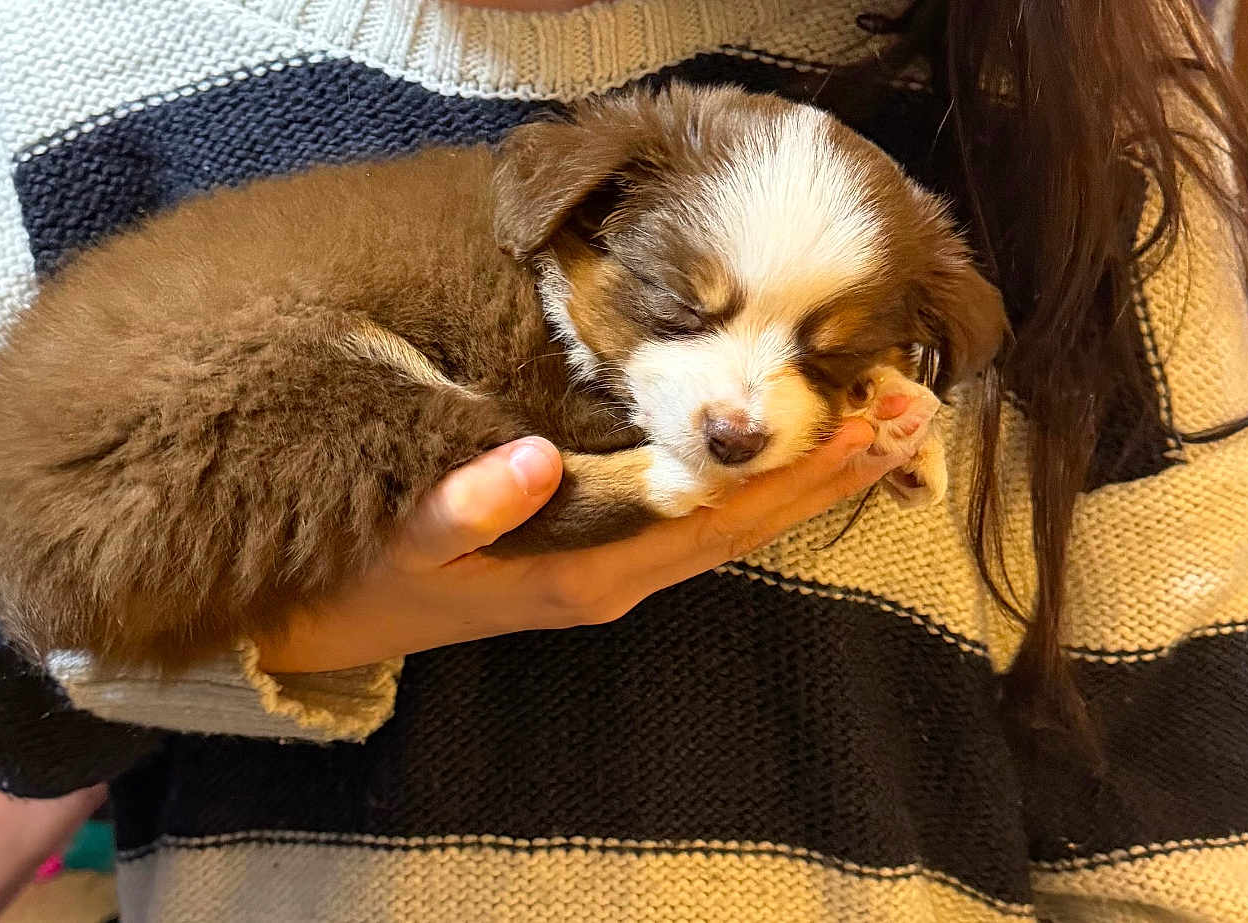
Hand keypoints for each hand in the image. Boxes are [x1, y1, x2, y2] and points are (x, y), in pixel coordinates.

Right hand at [252, 405, 918, 674]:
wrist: (331, 622)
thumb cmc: (370, 574)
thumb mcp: (401, 542)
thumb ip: (464, 505)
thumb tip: (532, 459)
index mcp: (591, 570)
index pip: (720, 518)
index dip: (796, 473)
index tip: (871, 424)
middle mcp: (620, 575)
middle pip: (748, 522)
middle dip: (830, 471)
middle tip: (916, 412)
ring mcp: (615, 568)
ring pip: (732, 522)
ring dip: (805, 476)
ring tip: (880, 426)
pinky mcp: (600, 551)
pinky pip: (698, 519)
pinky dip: (753, 482)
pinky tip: (782, 450)